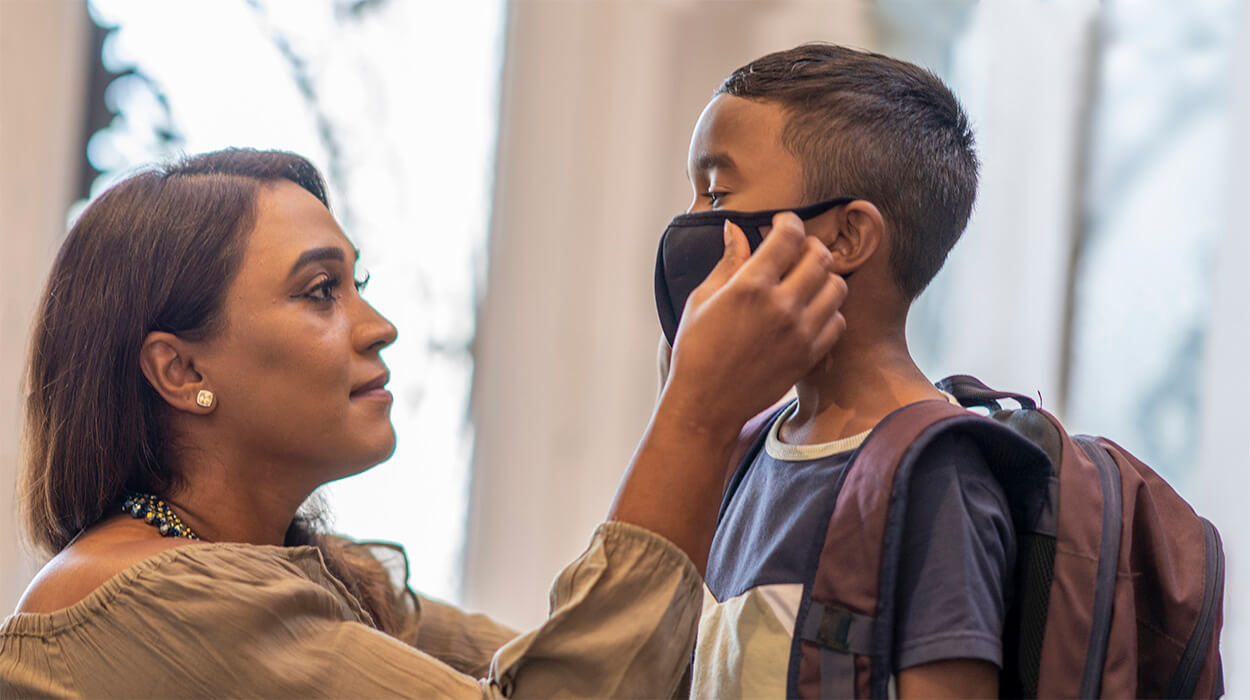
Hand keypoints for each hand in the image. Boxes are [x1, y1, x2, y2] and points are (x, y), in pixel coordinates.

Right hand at [663, 212, 847, 435]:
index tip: (781, 224)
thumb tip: (735, 230)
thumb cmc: (696, 350)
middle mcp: (782, 306)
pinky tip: (808, 312)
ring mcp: (801, 332)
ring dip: (823, 277)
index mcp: (751, 286)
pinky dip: (828, 311)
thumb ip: (728, 262)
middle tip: (795, 251)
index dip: (788, 222)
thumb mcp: (703, 299)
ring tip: (805, 281)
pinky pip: (838, 321)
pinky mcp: (810, 355)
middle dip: (808, 245)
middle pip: (820, 256)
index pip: (789, 236)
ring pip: (836, 287)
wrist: (707, 404)